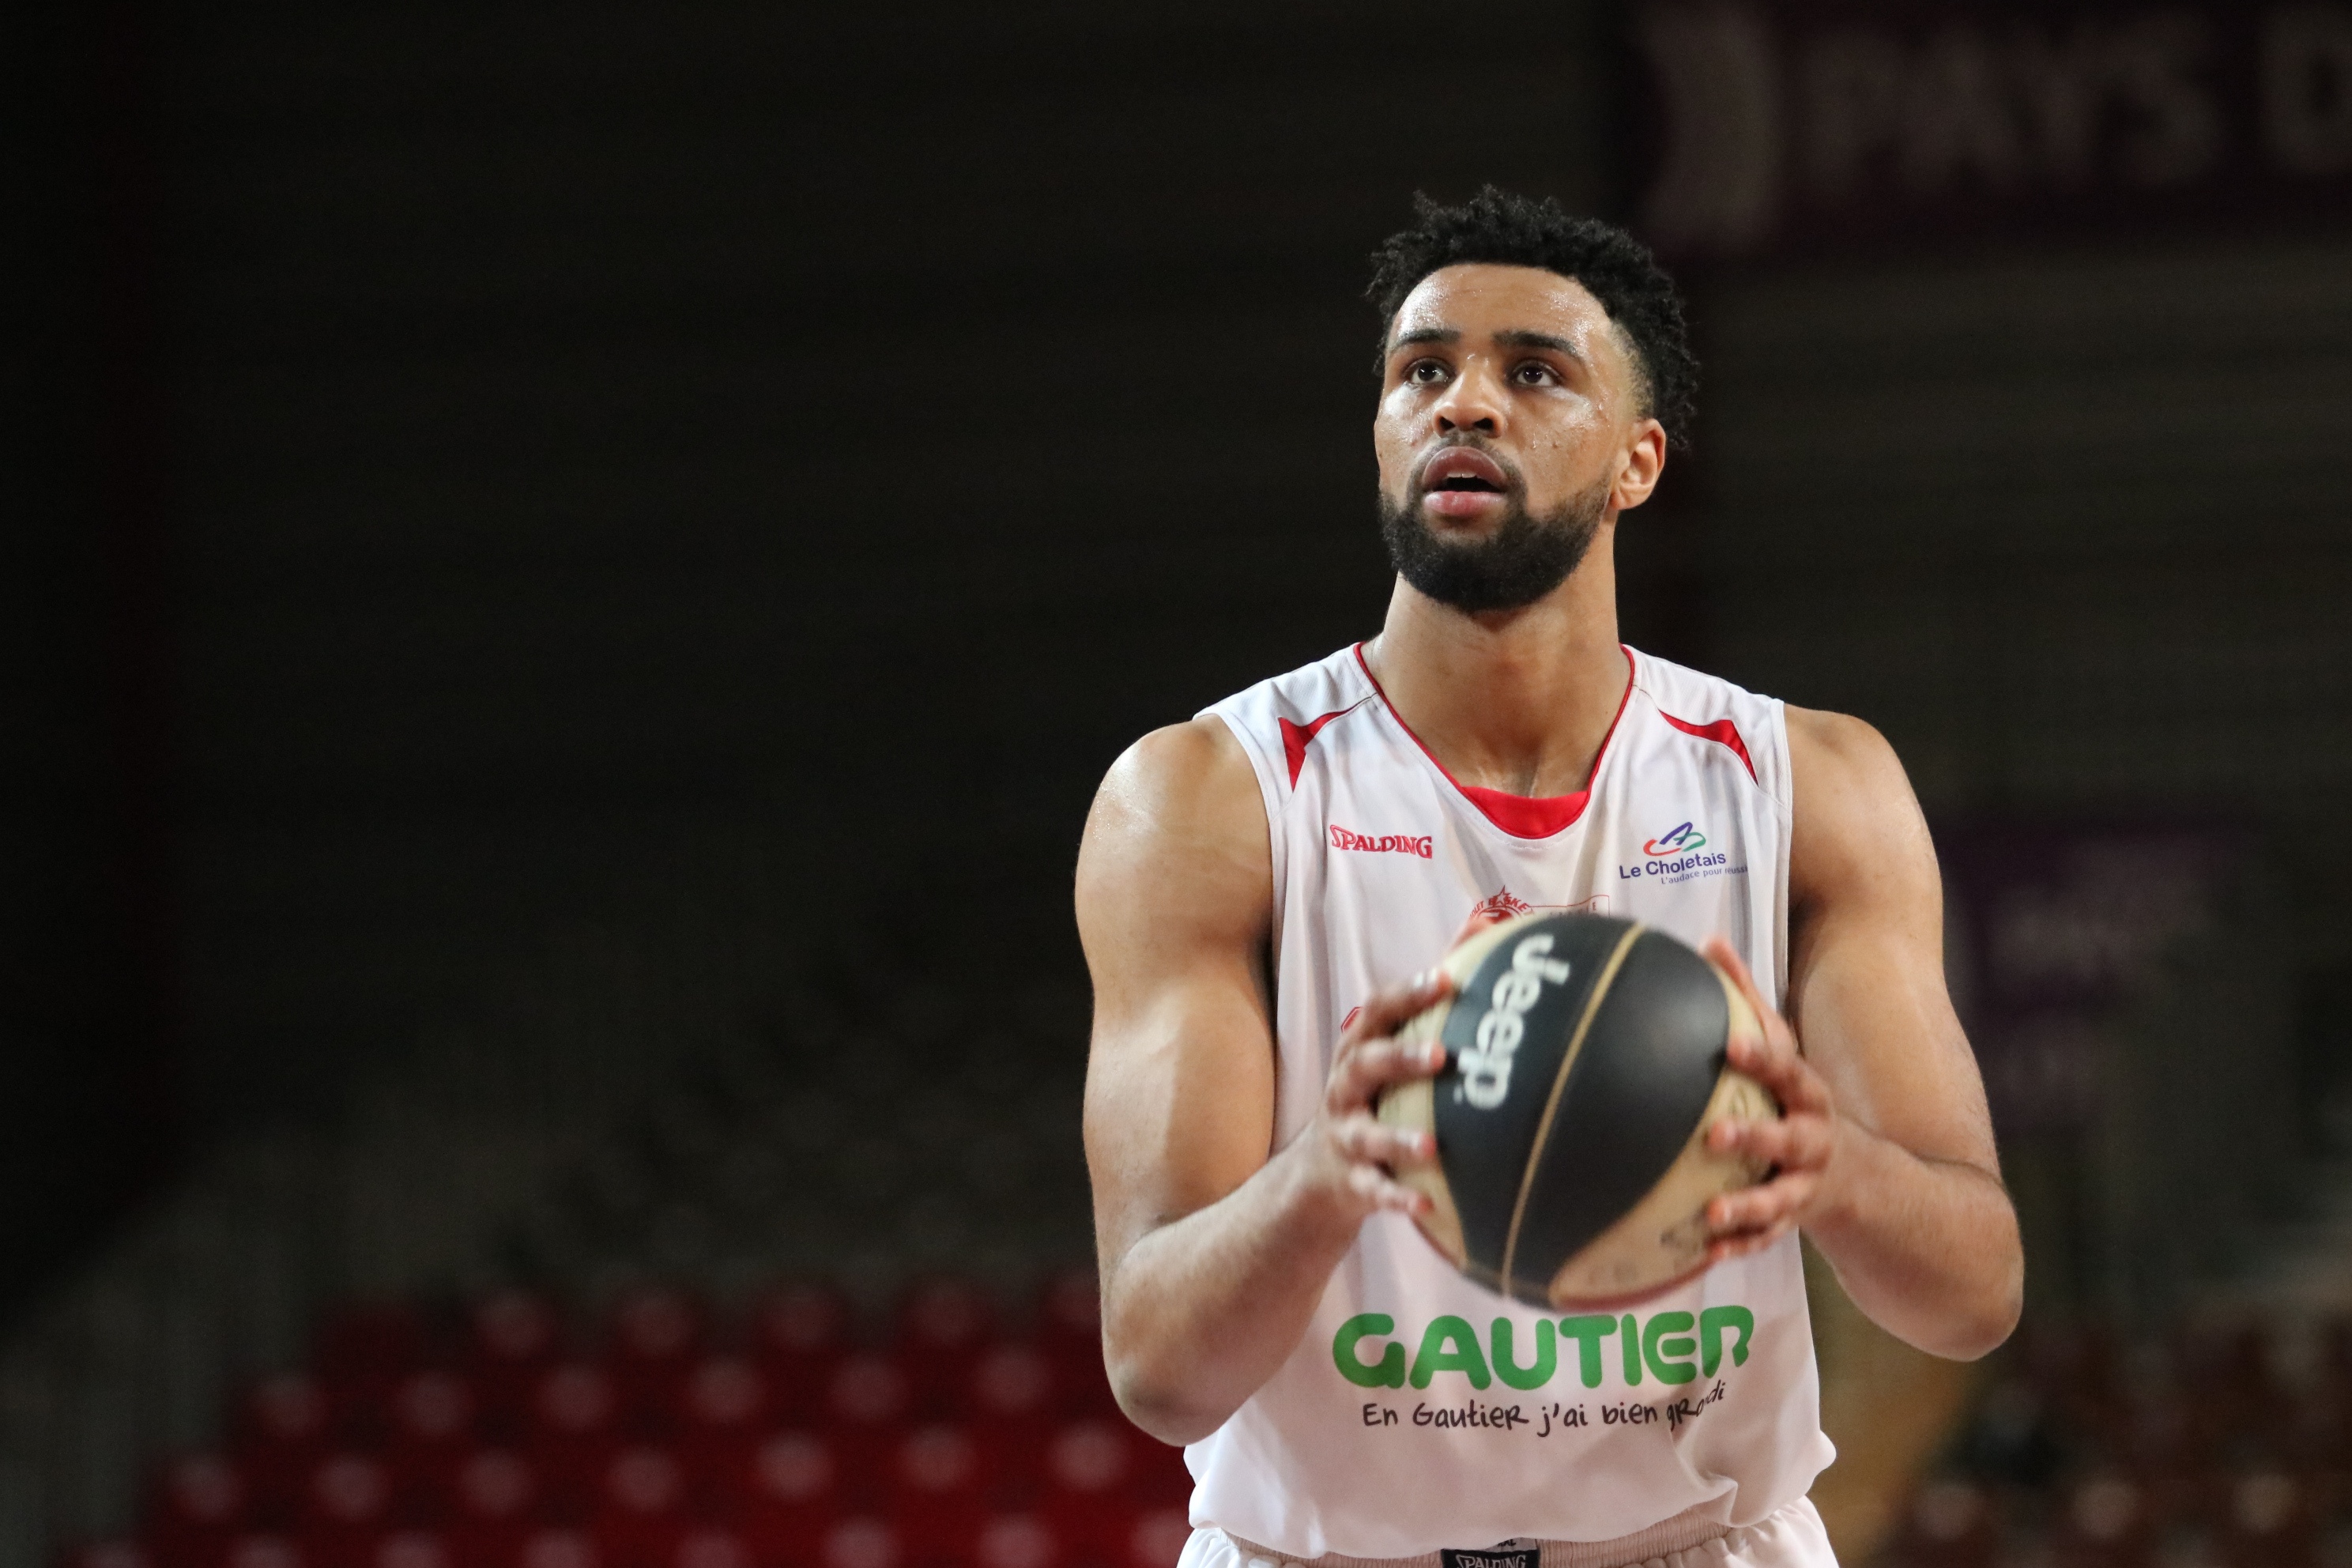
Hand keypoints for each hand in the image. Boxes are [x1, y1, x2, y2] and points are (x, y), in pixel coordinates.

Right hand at [1296, 969, 1454, 1222]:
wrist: (1318, 1175)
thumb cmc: (1375, 1094)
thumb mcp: (1390, 1046)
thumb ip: (1432, 993)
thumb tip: (1484, 922)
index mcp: (1361, 1049)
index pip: (1377, 1011)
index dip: (1408, 994)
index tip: (1446, 979)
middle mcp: (1347, 1088)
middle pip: (1366, 1065)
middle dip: (1401, 1058)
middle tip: (1442, 1055)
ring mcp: (1346, 1136)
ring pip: (1367, 1135)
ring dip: (1397, 1138)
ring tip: (1431, 1146)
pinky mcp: (1351, 1183)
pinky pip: (1374, 1192)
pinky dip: (1396, 1200)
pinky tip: (1426, 1209)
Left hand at [1699, 937, 1845, 1261]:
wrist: (1872, 1183)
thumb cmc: (1803, 1102)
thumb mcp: (1788, 1056)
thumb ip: (1749, 1002)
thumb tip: (1709, 941)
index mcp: (1808, 1095)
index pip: (1788, 1068)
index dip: (1763, 1057)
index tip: (1730, 1046)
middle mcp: (1813, 1139)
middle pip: (1790, 1137)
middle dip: (1756, 1137)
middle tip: (1715, 1135)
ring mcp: (1806, 1184)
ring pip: (1780, 1198)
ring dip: (1748, 1206)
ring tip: (1713, 1213)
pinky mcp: (1795, 1220)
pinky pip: (1767, 1238)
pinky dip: (1740, 1245)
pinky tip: (1705, 1253)